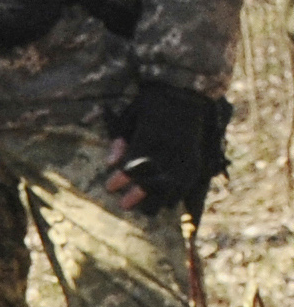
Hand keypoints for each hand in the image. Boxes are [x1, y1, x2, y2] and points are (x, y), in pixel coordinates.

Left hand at [105, 80, 226, 218]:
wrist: (184, 95)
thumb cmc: (150, 105)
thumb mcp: (129, 116)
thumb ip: (120, 140)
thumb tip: (110, 164)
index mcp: (152, 135)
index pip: (136, 161)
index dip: (123, 176)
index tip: (110, 187)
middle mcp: (171, 147)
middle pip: (157, 177)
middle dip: (141, 193)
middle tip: (125, 205)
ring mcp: (186, 154)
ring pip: (176, 183)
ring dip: (160, 198)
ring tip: (146, 211)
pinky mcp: (196, 158)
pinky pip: (189, 181)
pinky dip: (179, 194)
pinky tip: (167, 204)